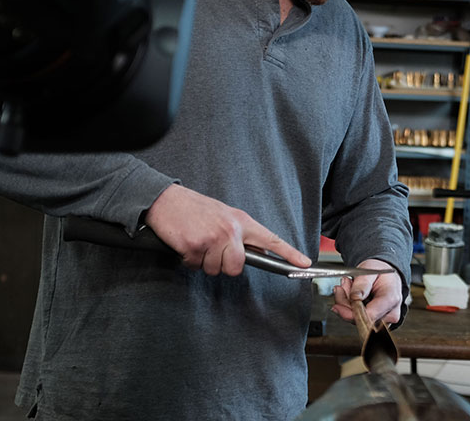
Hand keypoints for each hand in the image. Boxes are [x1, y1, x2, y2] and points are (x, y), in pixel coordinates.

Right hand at [144, 184, 309, 275]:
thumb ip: (242, 234)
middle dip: (223, 265)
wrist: (165, 199)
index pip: (271, 239)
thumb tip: (260, 253)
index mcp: (242, 221)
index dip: (289, 253)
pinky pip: (195, 266)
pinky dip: (188, 260)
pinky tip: (186, 244)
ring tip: (197, 243)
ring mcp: (213, 238)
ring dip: (204, 262)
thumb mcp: (225, 215)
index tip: (304, 263)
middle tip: (211, 251)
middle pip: (237, 267)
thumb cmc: (195, 208)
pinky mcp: (195, 246)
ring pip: (215, 270)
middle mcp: (231, 230)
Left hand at [331, 259, 401, 324]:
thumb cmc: (382, 273)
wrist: (387, 276)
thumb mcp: (370, 269)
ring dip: (346, 304)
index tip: (337, 306)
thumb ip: (362, 283)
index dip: (351, 313)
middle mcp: (389, 314)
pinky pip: (356, 319)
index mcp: (391, 299)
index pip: (370, 315)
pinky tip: (351, 296)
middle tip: (341, 287)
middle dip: (346, 304)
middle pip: (361, 319)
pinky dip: (349, 308)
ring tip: (348, 286)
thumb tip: (354, 298)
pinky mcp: (374, 323)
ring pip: (356, 320)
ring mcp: (382, 321)